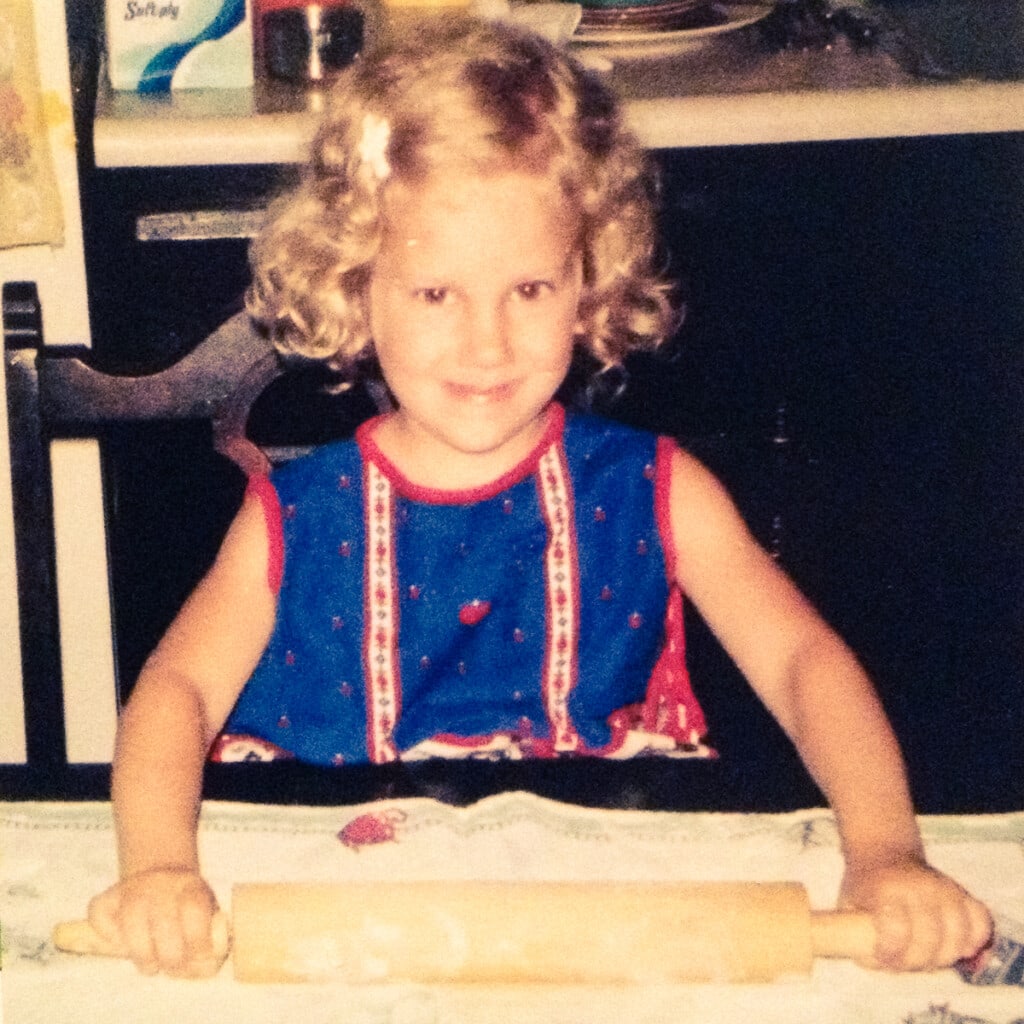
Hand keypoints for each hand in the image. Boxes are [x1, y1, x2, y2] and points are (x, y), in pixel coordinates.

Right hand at [87, 867, 222, 977]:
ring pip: (131, 919)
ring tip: (150, 965)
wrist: (162, 879)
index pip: (195, 908)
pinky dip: (107, 935)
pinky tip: (123, 943)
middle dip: (170, 956)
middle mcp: (162, 882)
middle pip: (163, 921)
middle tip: (172, 966)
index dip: (197, 940)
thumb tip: (203, 967)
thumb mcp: (208, 920)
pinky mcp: (106, 897)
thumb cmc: (187, 912)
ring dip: (142, 953)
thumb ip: (210, 946)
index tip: (197, 957)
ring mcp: (132, 887)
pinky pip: (99, 915)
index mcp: (192, 887)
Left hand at [839, 857, 991, 971]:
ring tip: (930, 959)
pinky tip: (963, 952)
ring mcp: (944, 888)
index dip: (893, 952)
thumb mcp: (849, 902)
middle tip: (905, 963)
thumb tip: (875, 962)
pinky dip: (978, 941)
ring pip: (961, 931)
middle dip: (918, 961)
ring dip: (947, 956)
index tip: (886, 960)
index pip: (897, 928)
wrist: (884, 850)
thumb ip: (855, 934)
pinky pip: (982, 920)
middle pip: (931, 936)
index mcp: (886, 888)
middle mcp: (919, 886)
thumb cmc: (866, 884)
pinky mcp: (962, 893)